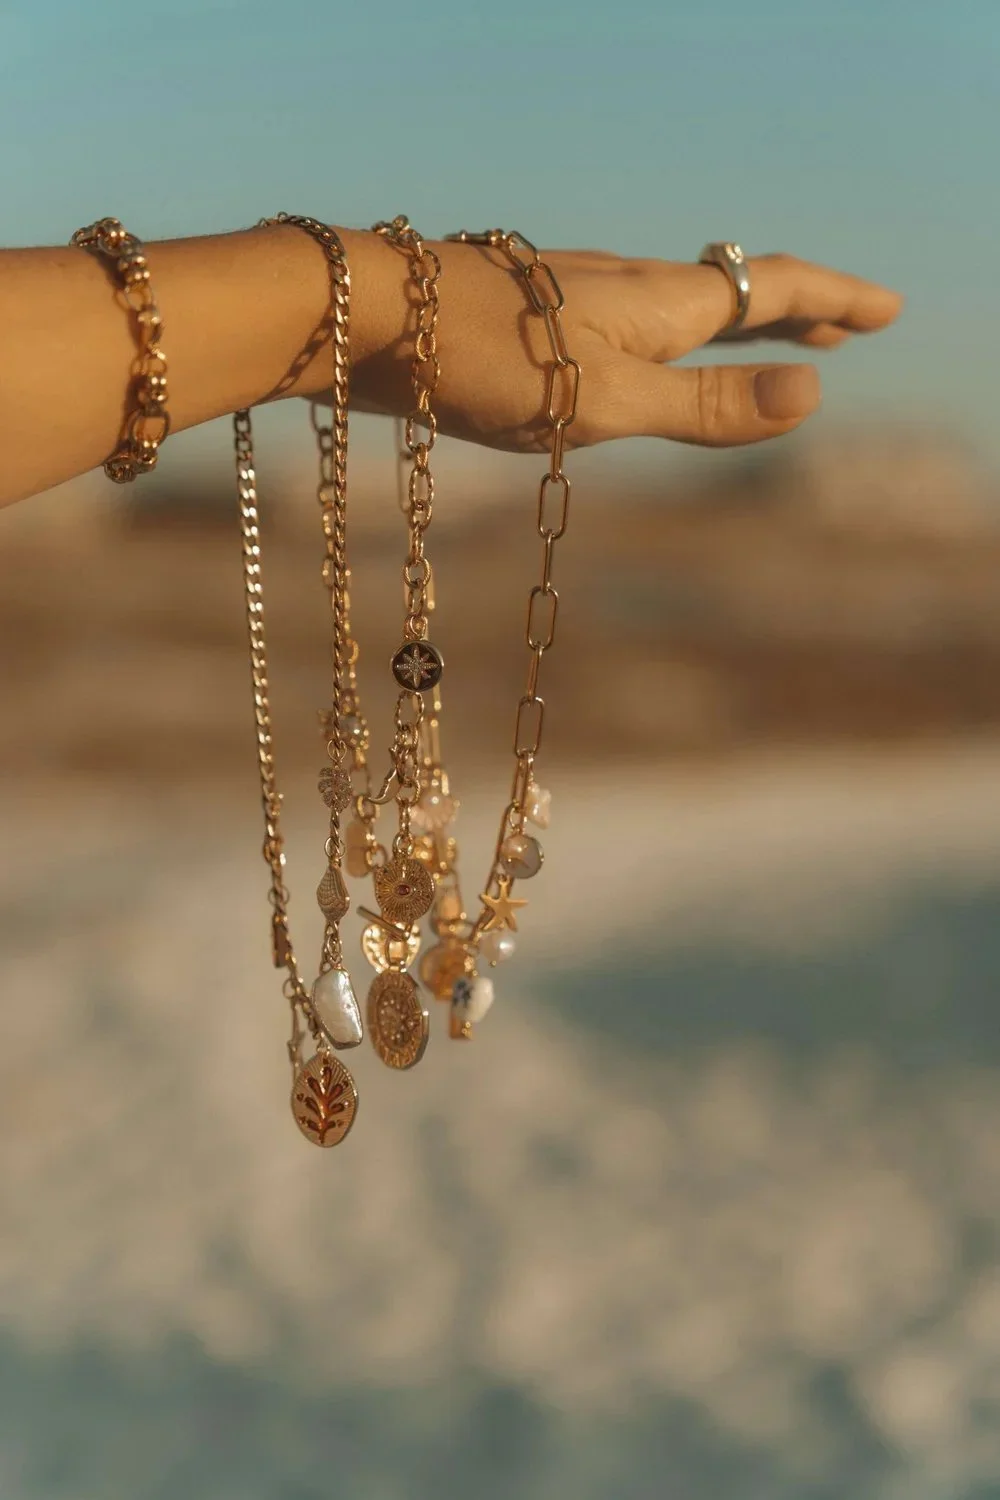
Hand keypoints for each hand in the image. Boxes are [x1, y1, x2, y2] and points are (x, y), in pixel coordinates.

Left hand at [340, 231, 902, 450]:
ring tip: (759, 334)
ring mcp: (574, 293)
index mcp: (660, 301)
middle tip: (840, 326)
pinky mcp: (531, 312)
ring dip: (732, 319)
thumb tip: (813, 393)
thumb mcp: (610, 400)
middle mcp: (624, 284)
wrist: (370, 317)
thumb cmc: (488, 363)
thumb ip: (706, 403)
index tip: (886, 309)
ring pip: (676, 299)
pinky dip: (670, 331)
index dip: (834, 301)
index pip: (773, 289)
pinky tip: (640, 347)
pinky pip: (628, 315)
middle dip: (793, 309)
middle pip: (731, 289)